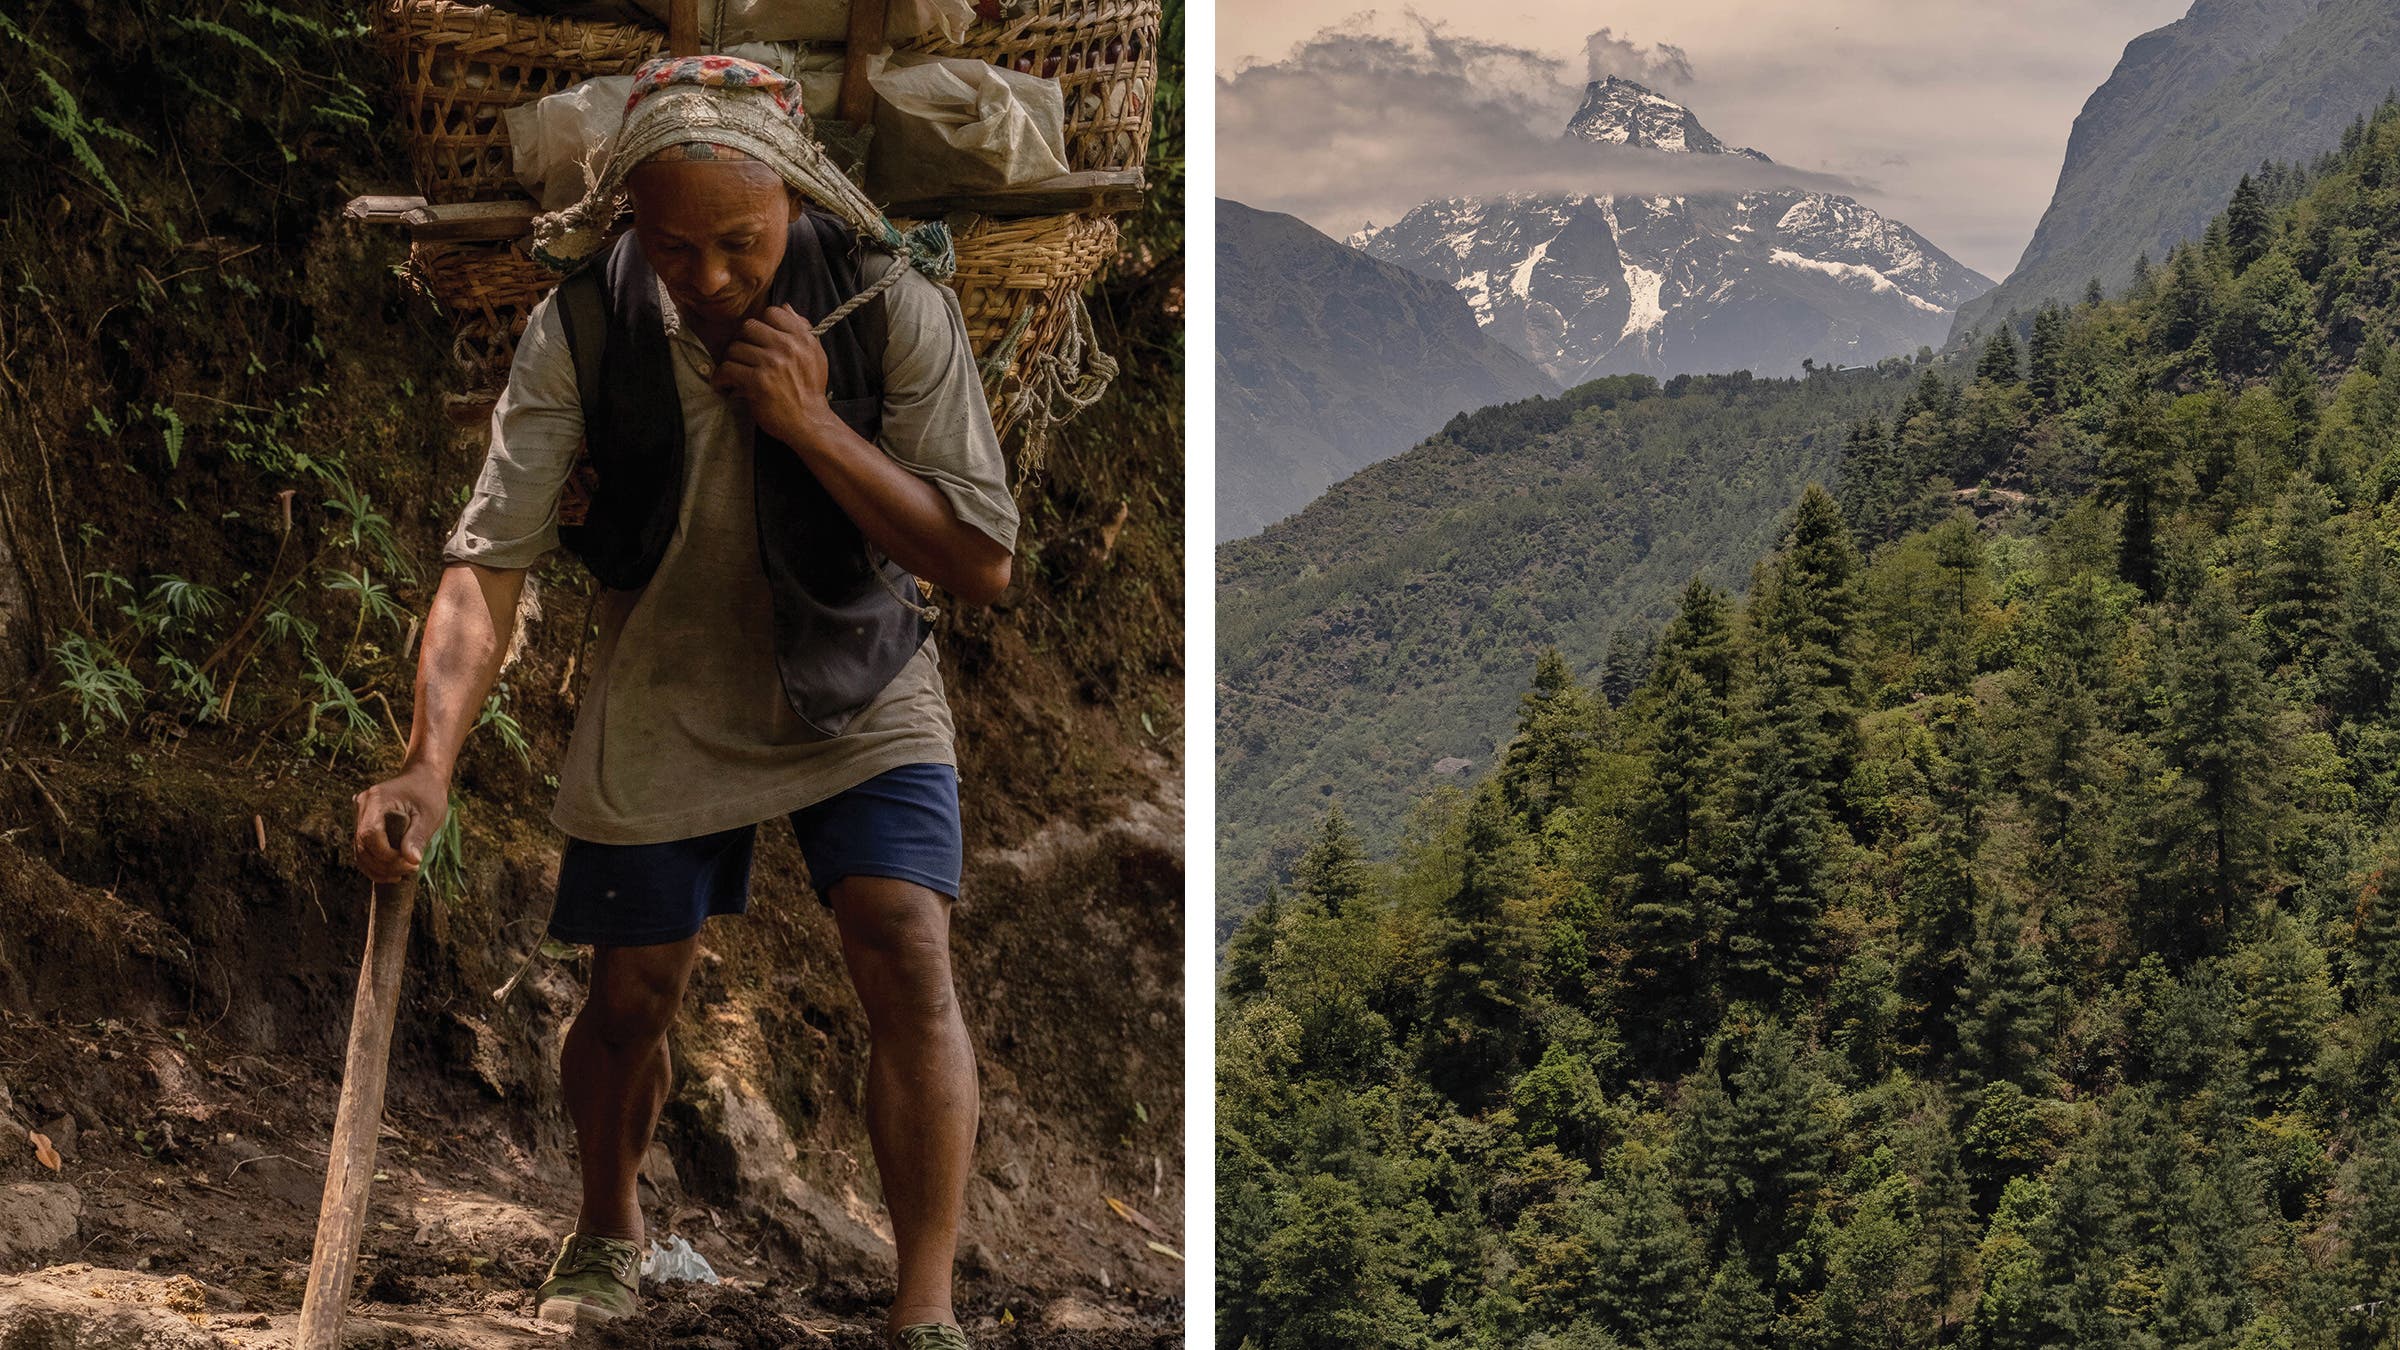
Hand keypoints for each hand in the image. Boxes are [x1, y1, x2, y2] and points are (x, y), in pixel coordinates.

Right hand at [352, 765, 447, 883]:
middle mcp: (362, 806)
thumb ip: (418, 837)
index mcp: (376, 800)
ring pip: (359, 851)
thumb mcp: (430, 815)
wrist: (422, 776)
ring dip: (377, 869)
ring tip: (402, 875)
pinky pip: (363, 848)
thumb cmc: (428, 793)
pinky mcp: (364, 823)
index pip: (370, 834)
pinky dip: (375, 864)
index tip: (409, 863)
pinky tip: (392, 872)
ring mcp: (360, 814)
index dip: (386, 855)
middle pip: (362, 846)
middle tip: (410, 870)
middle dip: (384, 865)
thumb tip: (411, 861)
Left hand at [714, 304, 832, 446]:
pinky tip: (725, 386)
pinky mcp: (758, 382)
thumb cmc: (810, 389)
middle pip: (749, 327)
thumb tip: (786, 307)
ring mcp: (772, 364)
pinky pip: (728, 369)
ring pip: (735, 348)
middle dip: (742, 341)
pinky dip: (721, 379)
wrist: (810, 422)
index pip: (772, 312)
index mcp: (802, 338)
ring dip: (731, 362)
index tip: (758, 340)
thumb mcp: (815, 354)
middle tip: (743, 357)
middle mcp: (787, 347)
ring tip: (735, 374)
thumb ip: (801, 329)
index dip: (761, 325)